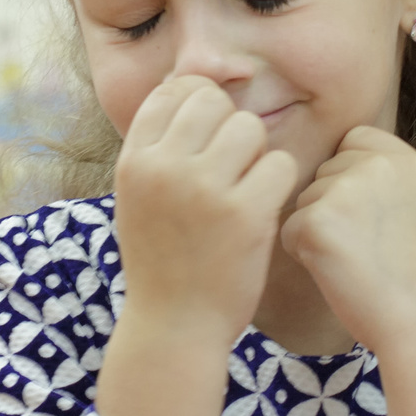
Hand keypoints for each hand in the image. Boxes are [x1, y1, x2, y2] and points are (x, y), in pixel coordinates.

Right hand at [113, 74, 299, 341]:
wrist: (173, 326)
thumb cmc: (161, 259)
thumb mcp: (136, 198)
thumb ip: (158, 149)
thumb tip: (190, 89)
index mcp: (135, 161)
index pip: (173, 90)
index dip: (199, 100)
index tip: (210, 131)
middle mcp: (165, 168)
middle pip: (214, 101)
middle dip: (230, 126)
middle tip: (232, 164)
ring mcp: (205, 190)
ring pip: (251, 128)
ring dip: (257, 154)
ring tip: (247, 188)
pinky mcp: (245, 214)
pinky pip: (280, 164)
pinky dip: (279, 183)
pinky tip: (264, 207)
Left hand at [278, 125, 415, 356]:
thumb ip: (381, 179)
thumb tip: (331, 171)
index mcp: (406, 159)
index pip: (352, 142)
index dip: (350, 179)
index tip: (373, 218)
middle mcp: (377, 164)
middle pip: (324, 172)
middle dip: (332, 207)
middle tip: (370, 248)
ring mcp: (346, 189)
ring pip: (304, 201)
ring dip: (318, 232)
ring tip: (359, 262)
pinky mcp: (317, 220)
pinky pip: (289, 230)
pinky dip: (305, 256)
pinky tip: (341, 274)